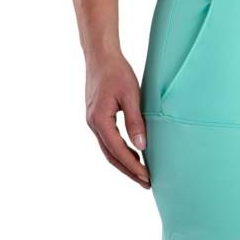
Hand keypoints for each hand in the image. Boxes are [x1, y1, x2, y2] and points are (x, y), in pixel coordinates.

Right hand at [85, 52, 150, 187]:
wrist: (100, 56)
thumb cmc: (117, 72)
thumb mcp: (131, 96)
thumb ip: (136, 122)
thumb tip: (142, 147)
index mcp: (99, 120)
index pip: (118, 151)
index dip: (133, 166)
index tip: (147, 177)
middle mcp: (93, 124)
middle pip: (111, 156)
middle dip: (129, 171)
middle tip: (146, 183)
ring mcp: (93, 121)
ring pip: (108, 150)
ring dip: (124, 163)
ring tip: (141, 175)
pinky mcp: (96, 117)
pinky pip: (108, 141)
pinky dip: (120, 152)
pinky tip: (132, 155)